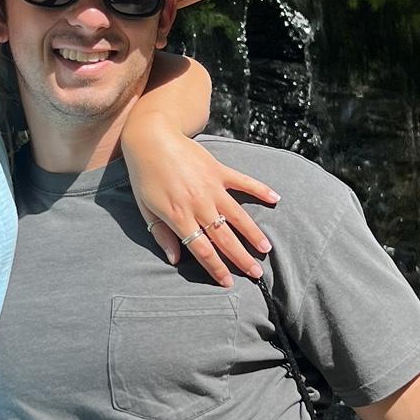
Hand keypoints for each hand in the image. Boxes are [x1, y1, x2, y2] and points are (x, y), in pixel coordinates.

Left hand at [120, 120, 278, 287]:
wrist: (151, 138)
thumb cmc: (144, 175)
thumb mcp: (145, 208)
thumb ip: (161, 234)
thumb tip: (174, 259)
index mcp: (179, 217)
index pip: (202, 250)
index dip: (216, 268)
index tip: (228, 282)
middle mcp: (199, 205)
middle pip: (224, 238)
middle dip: (241, 258)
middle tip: (257, 273)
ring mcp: (211, 187)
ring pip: (238, 216)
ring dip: (253, 233)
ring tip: (266, 248)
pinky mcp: (219, 170)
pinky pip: (243, 182)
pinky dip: (260, 190)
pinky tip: (275, 199)